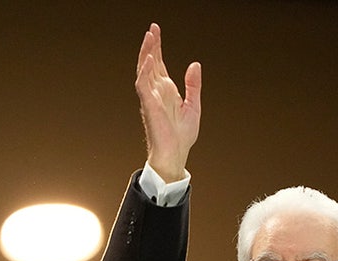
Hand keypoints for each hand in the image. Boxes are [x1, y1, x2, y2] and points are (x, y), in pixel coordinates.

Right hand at [135, 23, 200, 181]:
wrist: (175, 154)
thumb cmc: (181, 136)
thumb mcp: (193, 106)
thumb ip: (193, 85)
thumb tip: (194, 65)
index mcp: (167, 91)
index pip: (159, 64)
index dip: (157, 47)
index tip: (156, 31)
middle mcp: (157, 91)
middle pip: (151, 63)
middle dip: (151, 45)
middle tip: (152, 28)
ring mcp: (151, 97)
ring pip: (145, 70)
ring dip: (146, 53)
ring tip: (149, 37)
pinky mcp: (149, 105)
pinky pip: (143, 85)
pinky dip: (145, 71)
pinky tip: (149, 59)